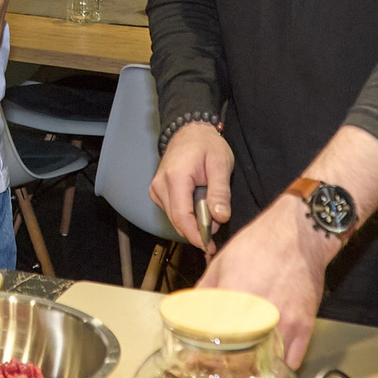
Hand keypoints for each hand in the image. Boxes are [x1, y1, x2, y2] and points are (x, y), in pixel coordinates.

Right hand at [151, 121, 233, 249]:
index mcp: (175, 178)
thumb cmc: (205, 144)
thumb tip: (220, 218)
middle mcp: (160, 185)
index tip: (209, 246)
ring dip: (194, 220)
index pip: (181, 217)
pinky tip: (198, 202)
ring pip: (175, 218)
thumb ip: (220, 192)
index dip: (196, 235)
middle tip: (218, 222)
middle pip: (177, 221)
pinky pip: (173, 211)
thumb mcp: (220, 164)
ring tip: (210, 205)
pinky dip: (187, 213)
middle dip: (198, 229)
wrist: (189, 130)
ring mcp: (156, 189)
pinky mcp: (157, 192)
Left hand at [198, 199, 330, 368]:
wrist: (300, 234)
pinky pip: (291, 360)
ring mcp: (283, 322)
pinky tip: (271, 361)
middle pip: (239, 358)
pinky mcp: (304, 326)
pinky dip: (280, 365)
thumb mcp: (222, 261)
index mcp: (232, 296)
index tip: (199, 360)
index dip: (203, 354)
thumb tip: (190, 311)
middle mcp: (258, 313)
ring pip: (266, 364)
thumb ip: (205, 290)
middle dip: (228, 368)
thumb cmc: (261, 243)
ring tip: (246, 368)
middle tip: (223, 368)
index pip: (212, 338)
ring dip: (255, 370)